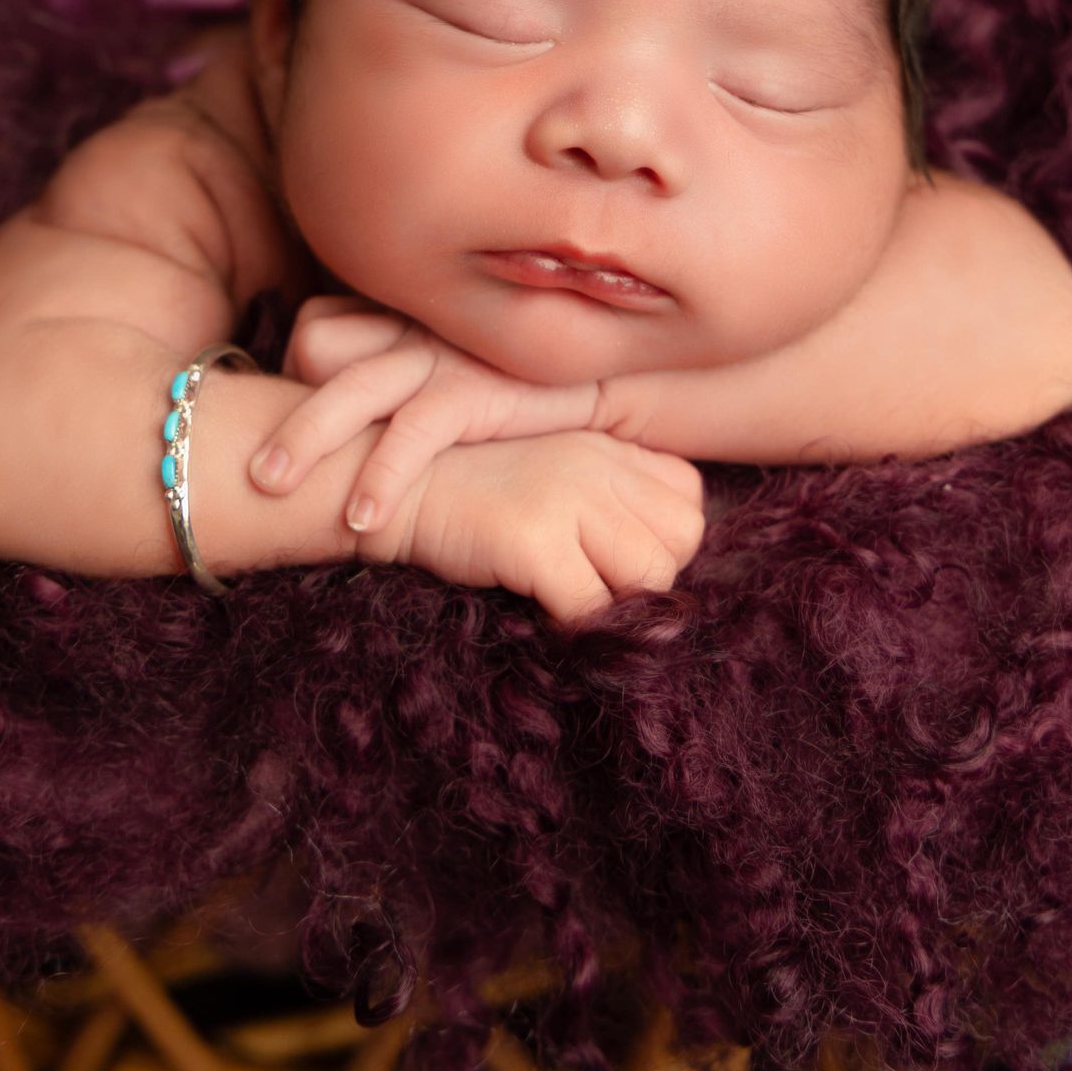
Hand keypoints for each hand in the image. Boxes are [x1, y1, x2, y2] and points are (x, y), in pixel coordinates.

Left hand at [251, 295, 603, 534]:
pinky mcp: (479, 385)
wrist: (635, 374)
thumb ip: (421, 382)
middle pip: (319, 344)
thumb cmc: (548, 385)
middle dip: (276, 404)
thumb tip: (370, 425)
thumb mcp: (475, 371)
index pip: (321, 323)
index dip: (298, 366)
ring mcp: (448, 350)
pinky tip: (360, 520)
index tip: (281, 411)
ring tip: (269, 488)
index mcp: (412, 315)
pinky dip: (383, 476)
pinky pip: (415, 430)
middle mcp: (421, 323)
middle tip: (243, 463)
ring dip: (306, 440)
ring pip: (353, 387)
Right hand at [360, 428, 706, 627]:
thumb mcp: (549, 469)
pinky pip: (591, 607)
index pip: (688, 502)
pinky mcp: (534, 536)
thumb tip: (653, 562)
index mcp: (607, 444)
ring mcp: (569, 495)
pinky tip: (540, 612)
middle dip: (646, 580)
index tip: (612, 560)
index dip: (660, 544)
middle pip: (680, 542)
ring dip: (615, 605)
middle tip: (591, 587)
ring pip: (648, 577)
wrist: (383, 488)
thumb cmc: (468, 493)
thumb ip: (606, 493)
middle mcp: (598, 461)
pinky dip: (575, 627)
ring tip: (568, 601)